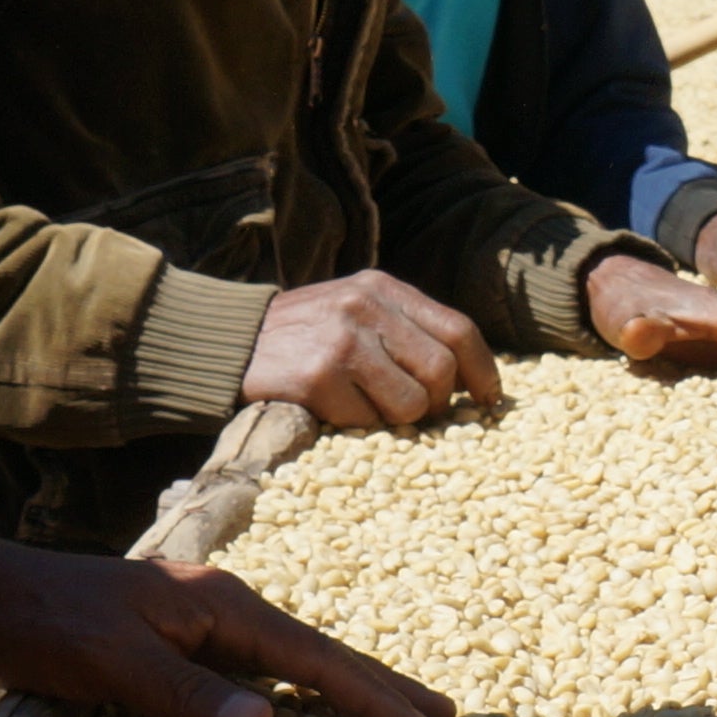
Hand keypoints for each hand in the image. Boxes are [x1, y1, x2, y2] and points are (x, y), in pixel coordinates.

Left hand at [0, 475, 451, 716]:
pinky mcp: (167, 649)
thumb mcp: (113, 663)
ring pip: (286, 666)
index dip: (373, 696)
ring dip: (339, 694)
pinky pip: (248, 677)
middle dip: (379, 688)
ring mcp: (195, 629)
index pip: (315, 659)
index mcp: (221, 608)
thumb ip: (186, 696)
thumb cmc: (41, 626)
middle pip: (317, 655)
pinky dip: (288, 699)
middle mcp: (219, 612)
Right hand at [245, 270, 505, 429]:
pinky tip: (333, 411)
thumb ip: (404, 331)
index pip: (458, 329)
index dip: (483, 370)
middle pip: (441, 371)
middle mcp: (365, 307)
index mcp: (382, 288)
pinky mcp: (315, 377)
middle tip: (420, 416)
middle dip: (439, 404)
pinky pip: (365, 421)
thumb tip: (467, 379)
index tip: (489, 398)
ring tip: (369, 410)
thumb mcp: (354, 310)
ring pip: (410, 404)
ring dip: (397, 420)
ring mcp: (341, 342)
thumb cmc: (303, 335)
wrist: (227, 342)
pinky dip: (356, 427)